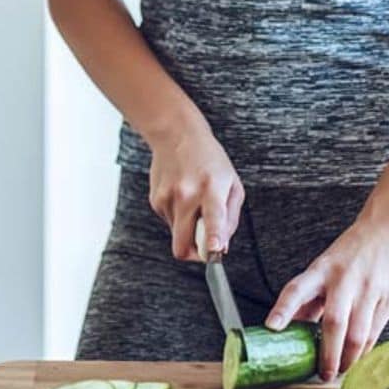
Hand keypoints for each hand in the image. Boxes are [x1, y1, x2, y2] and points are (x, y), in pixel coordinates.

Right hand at [146, 125, 243, 261]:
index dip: (213, 237)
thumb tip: (222, 247)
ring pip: (177, 236)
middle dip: (195, 254)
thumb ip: (230, 219)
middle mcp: (186, 195)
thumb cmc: (210, 160)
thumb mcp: (232, 185)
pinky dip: (179, 217)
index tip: (214, 249)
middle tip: (205, 244)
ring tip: (194, 203)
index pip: (213, 217)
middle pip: (183, 244)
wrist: (176, 135)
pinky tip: (182, 196)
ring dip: (188, 229)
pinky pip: (170, 223)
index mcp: (211, 188)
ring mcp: (167, 198)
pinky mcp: (155, 201)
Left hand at [264, 218, 388, 379]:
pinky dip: (366, 351)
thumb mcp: (324, 268)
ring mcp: (368, 290)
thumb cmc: (351, 252)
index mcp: (321, 270)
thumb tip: (288, 326)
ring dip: (348, 359)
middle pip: (333, 322)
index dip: (283, 309)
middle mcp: (344, 280)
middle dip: (327, 354)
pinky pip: (375, 333)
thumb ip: (309, 297)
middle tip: (323, 374)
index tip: (271, 327)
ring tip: (341, 371)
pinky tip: (359, 360)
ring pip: (357, 334)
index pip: (296, 289)